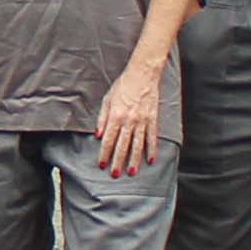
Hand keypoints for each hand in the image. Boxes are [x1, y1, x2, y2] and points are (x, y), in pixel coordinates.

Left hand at [95, 60, 165, 178]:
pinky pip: (152, 137)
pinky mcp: (152, 119)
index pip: (109, 139)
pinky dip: (151, 150)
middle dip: (118, 161)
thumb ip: (102, 118)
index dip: (105, 153)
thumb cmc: (123, 86)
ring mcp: (142, 121)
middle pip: (122, 145)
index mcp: (116, 115)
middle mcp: (129, 120)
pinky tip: (150, 160)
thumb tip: (98, 135)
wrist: (143, 74)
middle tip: (115, 174)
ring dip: (134, 160)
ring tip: (131, 172)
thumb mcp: (107, 99)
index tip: (102, 165)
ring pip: (137, 145)